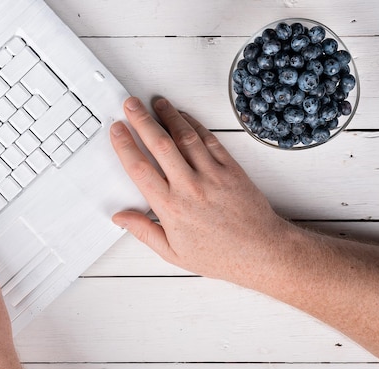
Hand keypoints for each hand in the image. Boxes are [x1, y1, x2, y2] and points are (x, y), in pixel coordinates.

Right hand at [110, 97, 294, 282]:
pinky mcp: (230, 169)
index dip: (125, 145)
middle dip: (142, 121)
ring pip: (185, 137)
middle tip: (131, 105)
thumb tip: (120, 217)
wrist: (261, 251)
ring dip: (168, 116)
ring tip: (156, 104)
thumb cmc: (219, 255)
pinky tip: (184, 117)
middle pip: (159, 145)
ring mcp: (211, 175)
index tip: (117, 130)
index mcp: (171, 208)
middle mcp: (189, 187)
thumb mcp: (173, 253)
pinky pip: (209, 141)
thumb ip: (144, 231)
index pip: (140, 169)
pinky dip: (194, 125)